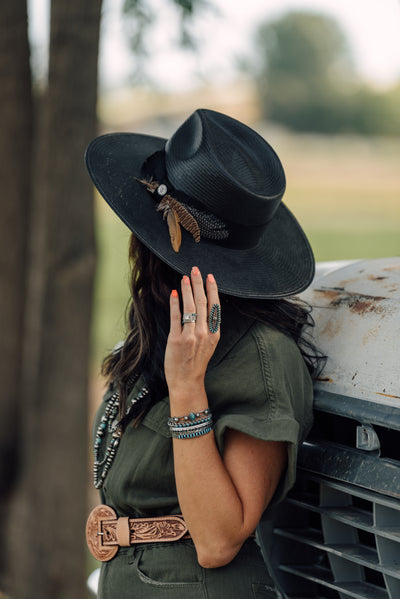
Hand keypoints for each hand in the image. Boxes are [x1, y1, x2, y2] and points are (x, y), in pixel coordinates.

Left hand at [164, 266, 220, 395]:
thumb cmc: (196, 362)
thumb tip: (203, 306)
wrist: (187, 381)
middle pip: (202, 303)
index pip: (215, 306)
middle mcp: (204, 333)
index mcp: (214, 333)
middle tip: (195, 270)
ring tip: (184, 277)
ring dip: (187, 290)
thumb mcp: (209, 344)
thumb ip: (207, 327)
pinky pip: (176, 317)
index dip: (212, 290)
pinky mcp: (176, 340)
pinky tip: (174, 293)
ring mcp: (190, 336)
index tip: (210, 277)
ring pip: (190, 307)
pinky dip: (175, 303)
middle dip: (199, 284)